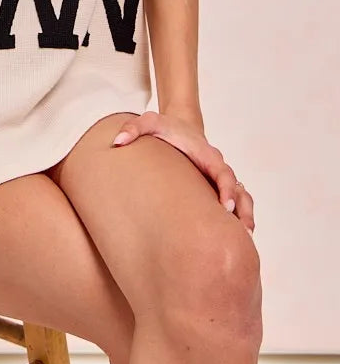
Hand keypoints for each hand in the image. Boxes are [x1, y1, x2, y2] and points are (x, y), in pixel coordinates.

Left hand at [111, 110, 254, 237]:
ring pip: (242, 199)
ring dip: (245, 217)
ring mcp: (218, 181)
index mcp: (207, 155)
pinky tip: (234, 239)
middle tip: (242, 231)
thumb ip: (133, 128)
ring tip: (245, 240)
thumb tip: (118, 142)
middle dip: (243, 210)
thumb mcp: (149, 122)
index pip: (224, 173)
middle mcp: (218, 169)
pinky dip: (238, 219)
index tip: (226, 207)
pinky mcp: (215, 189)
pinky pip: (234, 204)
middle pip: (239, 190)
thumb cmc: (166, 128)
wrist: (180, 129)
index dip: (227, 190)